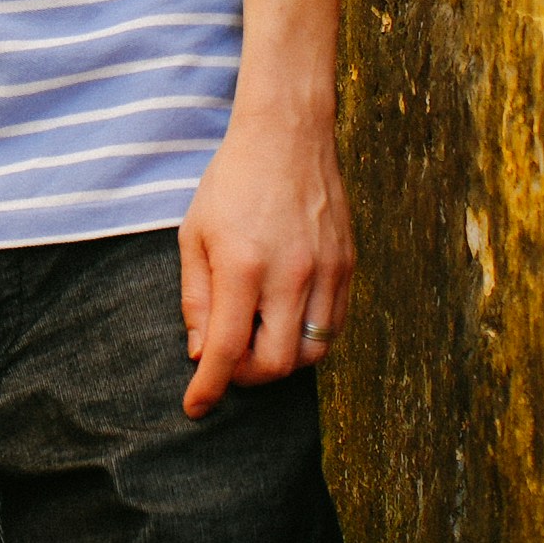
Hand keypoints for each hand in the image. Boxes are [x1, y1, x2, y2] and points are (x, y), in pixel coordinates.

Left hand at [176, 86, 351, 417]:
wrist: (287, 135)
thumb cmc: (231, 183)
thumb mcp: (194, 235)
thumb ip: (197, 299)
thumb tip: (202, 355)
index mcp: (243, 266)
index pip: (228, 350)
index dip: (209, 388)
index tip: (196, 407)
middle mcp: (290, 274)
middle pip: (277, 365)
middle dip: (247, 378)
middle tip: (228, 364)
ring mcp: (326, 271)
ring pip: (311, 354)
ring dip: (280, 361)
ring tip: (257, 340)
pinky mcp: (348, 265)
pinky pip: (335, 327)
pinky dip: (309, 340)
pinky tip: (286, 322)